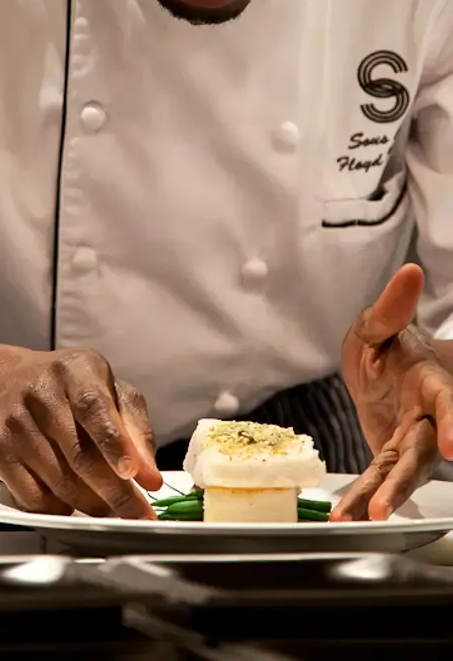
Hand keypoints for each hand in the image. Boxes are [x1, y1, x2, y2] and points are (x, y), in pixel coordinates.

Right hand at [0, 347, 162, 518]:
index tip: (133, 474)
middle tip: (138, 514)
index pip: (94, 408)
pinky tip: (74, 500)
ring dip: (91, 504)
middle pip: (78, 454)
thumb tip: (149, 478)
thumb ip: (135, 430)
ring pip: (59, 482)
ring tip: (111, 508)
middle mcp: (40, 393)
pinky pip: (33, 497)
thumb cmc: (73, 389)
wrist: (9, 382)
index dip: (114, 444)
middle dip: (114, 492)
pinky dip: (60, 508)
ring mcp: (15, 423)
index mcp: (75, 371)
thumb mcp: (111, 391)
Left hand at [332, 264, 452, 521]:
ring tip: (362, 517)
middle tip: (389, 504)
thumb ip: (390, 308)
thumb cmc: (386, 346)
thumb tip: (408, 271)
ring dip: (381, 496)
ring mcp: (408, 439)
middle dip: (407, 479)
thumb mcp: (377, 325)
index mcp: (430, 384)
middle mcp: (426, 418)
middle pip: (422, 451)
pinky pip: (377, 476)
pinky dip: (362, 495)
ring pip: (399, 472)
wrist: (382, 368)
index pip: (448, 404)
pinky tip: (347, 515)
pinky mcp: (388, 452)